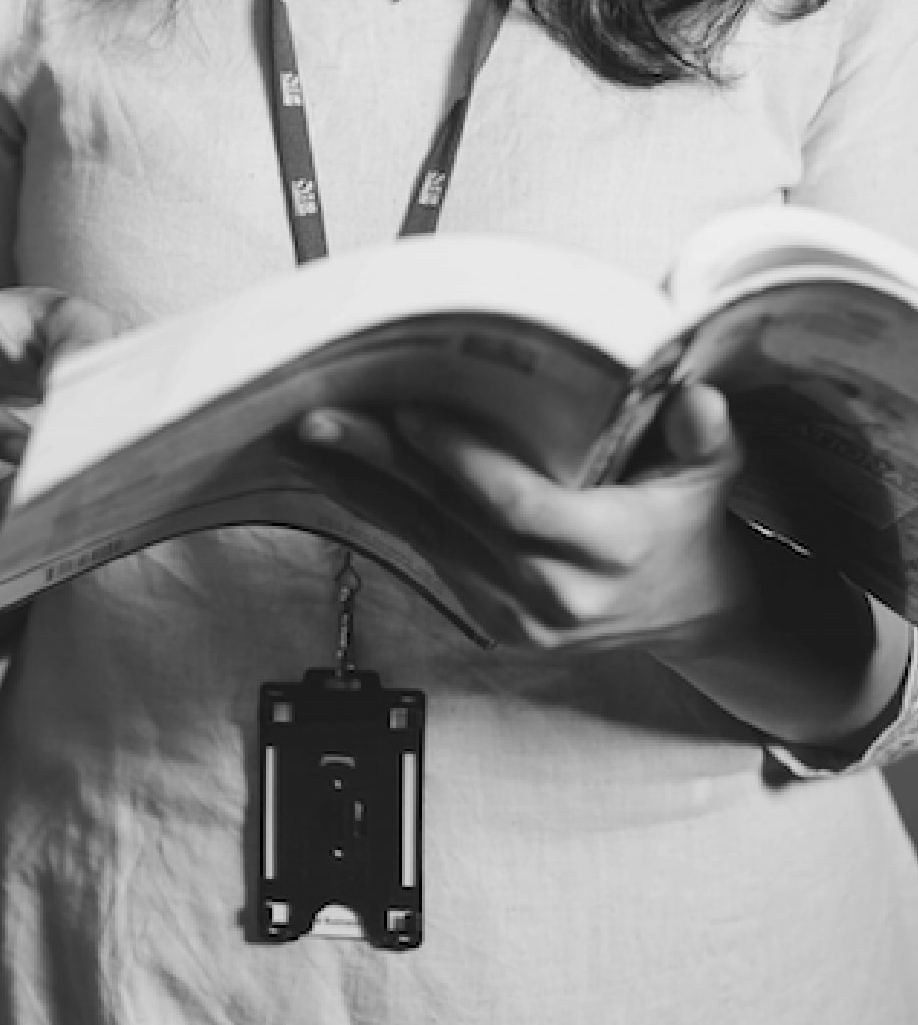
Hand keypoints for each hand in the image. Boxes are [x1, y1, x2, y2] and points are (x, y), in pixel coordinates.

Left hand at [299, 381, 752, 656]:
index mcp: (612, 550)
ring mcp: (521, 619)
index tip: (412, 413)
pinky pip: (430, 558)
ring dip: (366, 487)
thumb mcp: (711, 475)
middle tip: (322, 418)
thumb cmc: (690, 523)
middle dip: (383, 464)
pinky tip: (344, 475)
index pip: (520, 506)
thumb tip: (699, 400)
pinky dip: (386, 513)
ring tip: (313, 438)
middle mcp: (559, 594)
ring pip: (429, 540)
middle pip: (455, 520)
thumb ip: (705, 437)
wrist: (691, 613)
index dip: (461, 460)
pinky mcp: (494, 624)